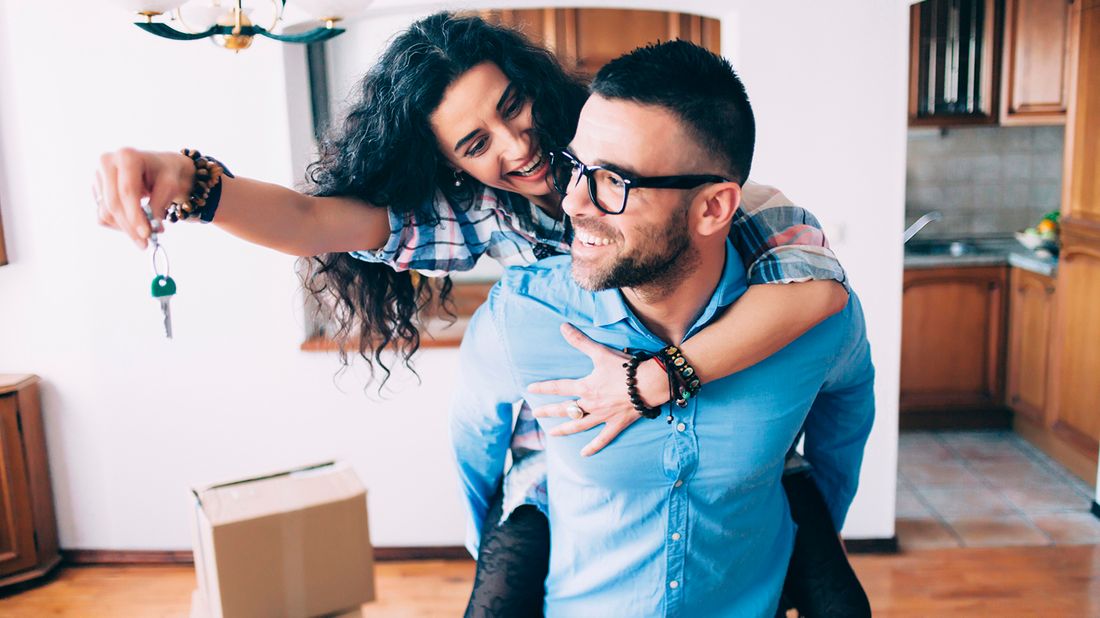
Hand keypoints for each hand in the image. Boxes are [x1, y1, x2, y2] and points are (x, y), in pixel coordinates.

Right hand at [94, 148, 193, 248]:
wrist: (161, 168)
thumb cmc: (167, 174)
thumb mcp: (170, 186)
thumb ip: (158, 206)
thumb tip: (149, 229)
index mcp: (127, 156)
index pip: (127, 191)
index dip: (135, 215)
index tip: (146, 234)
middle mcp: (107, 163)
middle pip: (114, 204)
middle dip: (130, 227)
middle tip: (146, 243)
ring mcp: (98, 176)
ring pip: (106, 212)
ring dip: (126, 229)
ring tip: (148, 232)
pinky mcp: (96, 190)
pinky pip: (103, 215)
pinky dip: (119, 225)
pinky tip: (136, 224)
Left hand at [527, 324, 666, 455]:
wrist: (649, 383)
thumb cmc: (625, 367)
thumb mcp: (600, 352)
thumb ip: (580, 341)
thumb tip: (563, 327)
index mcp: (586, 387)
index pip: (559, 387)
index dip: (543, 388)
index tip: (530, 389)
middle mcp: (591, 404)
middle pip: (565, 409)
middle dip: (549, 411)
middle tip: (535, 413)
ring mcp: (603, 416)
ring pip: (579, 425)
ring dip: (564, 430)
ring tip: (552, 434)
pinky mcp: (616, 424)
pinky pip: (602, 438)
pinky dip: (593, 447)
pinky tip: (584, 454)